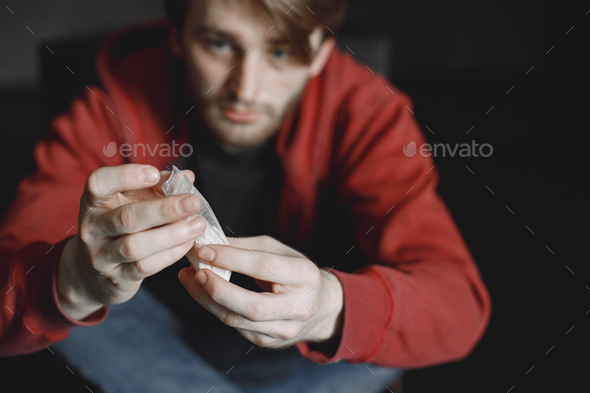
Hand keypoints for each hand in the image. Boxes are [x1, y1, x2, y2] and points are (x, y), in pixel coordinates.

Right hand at [57, 164, 205, 319]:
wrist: (93, 275)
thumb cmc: (121, 228)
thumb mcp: (134, 203)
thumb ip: (158, 187)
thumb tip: (187, 176)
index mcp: (94, 202)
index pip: (98, 183)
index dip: (125, 176)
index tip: (153, 173)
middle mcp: (92, 228)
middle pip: (126, 218)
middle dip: (163, 210)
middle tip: (194, 202)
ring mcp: (101, 256)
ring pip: (135, 246)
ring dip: (172, 234)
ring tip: (198, 224)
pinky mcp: (116, 279)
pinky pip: (145, 266)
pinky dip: (170, 254)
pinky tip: (189, 242)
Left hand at [178, 235, 343, 348]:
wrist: (321, 307)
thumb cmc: (296, 272)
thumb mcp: (279, 252)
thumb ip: (247, 247)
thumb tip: (210, 243)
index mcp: (305, 276)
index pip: (263, 267)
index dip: (231, 258)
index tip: (204, 250)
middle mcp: (299, 307)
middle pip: (251, 305)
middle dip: (218, 289)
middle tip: (196, 272)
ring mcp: (284, 330)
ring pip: (237, 320)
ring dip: (207, 300)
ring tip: (190, 278)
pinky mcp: (269, 342)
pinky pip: (235, 326)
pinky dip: (214, 308)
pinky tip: (202, 293)